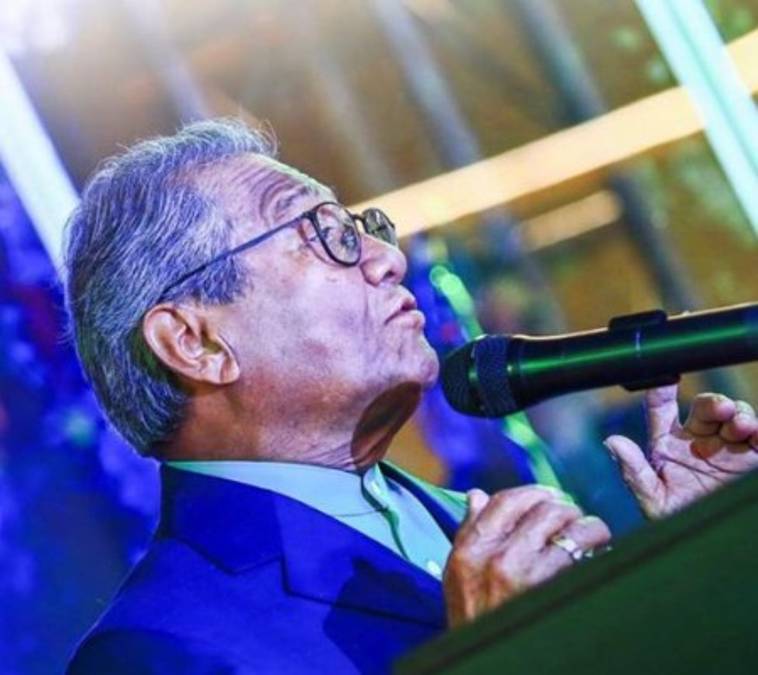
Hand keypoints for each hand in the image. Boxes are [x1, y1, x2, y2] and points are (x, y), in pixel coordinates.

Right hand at [443, 486, 609, 627]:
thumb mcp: (460, 575)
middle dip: (561, 507)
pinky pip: (576, 546)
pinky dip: (592, 538)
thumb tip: (476, 496)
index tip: (548, 497)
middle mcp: (493, 554)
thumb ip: (469, 532)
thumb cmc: (475, 620)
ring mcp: (520, 569)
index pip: (503, 501)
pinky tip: (598, 545)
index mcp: (469, 548)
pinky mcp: (547, 584)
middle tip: (572, 516)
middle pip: (536, 508)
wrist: (490, 663)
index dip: (531, 494)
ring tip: (590, 530)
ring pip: (559, 519)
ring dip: (581, 520)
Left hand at [604, 385, 757, 518]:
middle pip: (705, 407)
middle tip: (720, 409)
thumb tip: (611, 441)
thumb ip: (634, 472)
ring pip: (734, 415)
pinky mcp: (752, 458)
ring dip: (739, 413)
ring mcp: (727, 447)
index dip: (661, 388)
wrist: (714, 547)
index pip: (661, 408)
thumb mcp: (653, 501)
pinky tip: (757, 434)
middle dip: (713, 402)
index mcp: (667, 444)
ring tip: (741, 425)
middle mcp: (698, 439)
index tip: (664, 377)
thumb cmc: (678, 521)